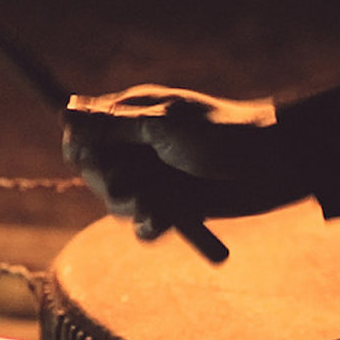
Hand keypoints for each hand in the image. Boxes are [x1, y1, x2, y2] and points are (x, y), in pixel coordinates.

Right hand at [63, 85, 306, 240]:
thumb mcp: (162, 126)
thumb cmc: (220, 134)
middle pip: (95, 173)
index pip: (84, 133)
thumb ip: (112, 126)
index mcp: (132, 116)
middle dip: (109, 184)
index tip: (87, 157)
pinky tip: (165, 222)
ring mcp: (154, 178)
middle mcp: (138, 147)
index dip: (81, 148)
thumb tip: (65, 113)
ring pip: (117, 202)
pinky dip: (153, 226)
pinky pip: (144, 226)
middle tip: (131, 187)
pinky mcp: (171, 207)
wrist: (274, 166)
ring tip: (156, 206)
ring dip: (133, 207)